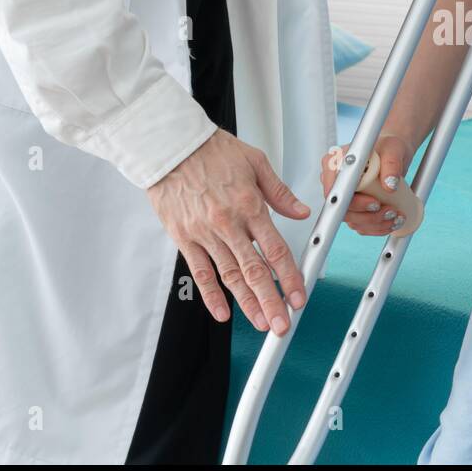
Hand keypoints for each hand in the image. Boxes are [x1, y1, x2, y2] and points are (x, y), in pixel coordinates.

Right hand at [147, 129, 311, 334]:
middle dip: (271, 301)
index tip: (298, 296)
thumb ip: (280, 192)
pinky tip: (222, 312)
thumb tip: (301, 211)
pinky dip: (211, 295)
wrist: (169, 146)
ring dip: (247, 303)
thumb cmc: (211, 150)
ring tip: (261, 323)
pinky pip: (200, 271)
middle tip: (282, 324)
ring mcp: (204, 233)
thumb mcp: (255, 162)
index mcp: (249, 205)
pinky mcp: (183, 237)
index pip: (276, 249)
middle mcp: (228, 223)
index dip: (289, 277)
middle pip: (254, 271)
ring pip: (229, 276)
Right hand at [319, 135, 414, 235]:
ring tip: (396, 217)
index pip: (335, 190)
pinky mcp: (356, 208)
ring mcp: (345, 197)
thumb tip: (389, 185)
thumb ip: (391, 163)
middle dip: (369, 216)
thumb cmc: (389, 146)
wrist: (394, 155)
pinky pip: (361, 225)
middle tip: (390, 211)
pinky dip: (377, 228)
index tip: (375, 203)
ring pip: (353, 220)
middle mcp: (336, 182)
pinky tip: (392, 223)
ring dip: (375, 224)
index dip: (353, 202)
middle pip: (343, 209)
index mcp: (335, 164)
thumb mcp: (393, 149)